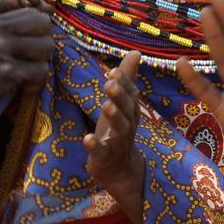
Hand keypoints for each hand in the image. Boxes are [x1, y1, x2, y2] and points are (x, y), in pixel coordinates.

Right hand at [0, 6, 53, 98]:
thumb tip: (34, 8)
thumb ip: (4, 21)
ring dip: (42, 62)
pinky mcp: (8, 71)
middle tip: (36, 56)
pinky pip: (41, 71)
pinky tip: (26, 86)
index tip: (34, 41)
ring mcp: (3, 50)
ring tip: (30, 71)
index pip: (32, 12)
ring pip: (46, 47)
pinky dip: (37, 82)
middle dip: (45, 41)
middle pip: (44, 25)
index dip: (40, 27)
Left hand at [84, 51, 143, 223]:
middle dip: (120, 96)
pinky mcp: (106, 159)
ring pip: (121, 130)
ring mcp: (118, 144)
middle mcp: (128, 126)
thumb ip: (127, 79)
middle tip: (109, 83)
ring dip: (114, 117)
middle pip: (128, 110)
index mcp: (131, 112)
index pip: (132, 95)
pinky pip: (102, 153)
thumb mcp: (121, 105)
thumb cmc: (118, 132)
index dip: (124, 83)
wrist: (120, 171)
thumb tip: (135, 52)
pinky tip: (87, 138)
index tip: (113, 71)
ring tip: (105, 105)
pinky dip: (96, 146)